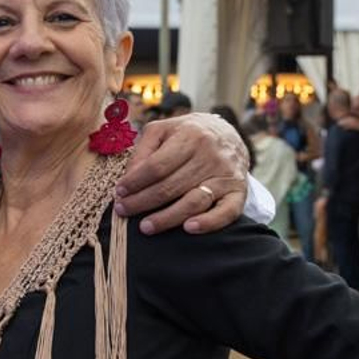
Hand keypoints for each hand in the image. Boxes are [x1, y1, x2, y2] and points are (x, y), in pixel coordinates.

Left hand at [115, 113, 248, 234]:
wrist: (229, 135)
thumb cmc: (188, 135)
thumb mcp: (163, 130)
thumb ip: (143, 149)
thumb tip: (128, 177)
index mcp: (190, 136)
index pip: (157, 165)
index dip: (135, 182)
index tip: (119, 193)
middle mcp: (210, 155)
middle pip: (171, 186)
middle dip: (143, 202)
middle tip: (123, 211)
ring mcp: (226, 175)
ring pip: (194, 201)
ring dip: (167, 218)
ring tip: (146, 227)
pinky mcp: (239, 192)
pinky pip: (226, 212)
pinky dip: (208, 223)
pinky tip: (188, 229)